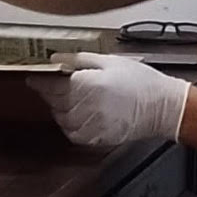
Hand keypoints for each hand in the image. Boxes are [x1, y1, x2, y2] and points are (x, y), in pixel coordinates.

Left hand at [27, 52, 189, 148]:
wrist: (163, 106)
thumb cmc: (141, 82)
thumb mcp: (111, 61)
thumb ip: (80, 60)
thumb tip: (58, 58)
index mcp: (88, 84)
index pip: (52, 85)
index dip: (39, 81)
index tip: (33, 78)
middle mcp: (86, 107)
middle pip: (55, 102)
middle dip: (51, 93)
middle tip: (55, 85)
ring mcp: (91, 125)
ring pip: (62, 119)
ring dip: (60, 109)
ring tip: (70, 99)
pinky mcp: (98, 138)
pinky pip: (73, 134)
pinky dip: (70, 125)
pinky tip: (78, 115)